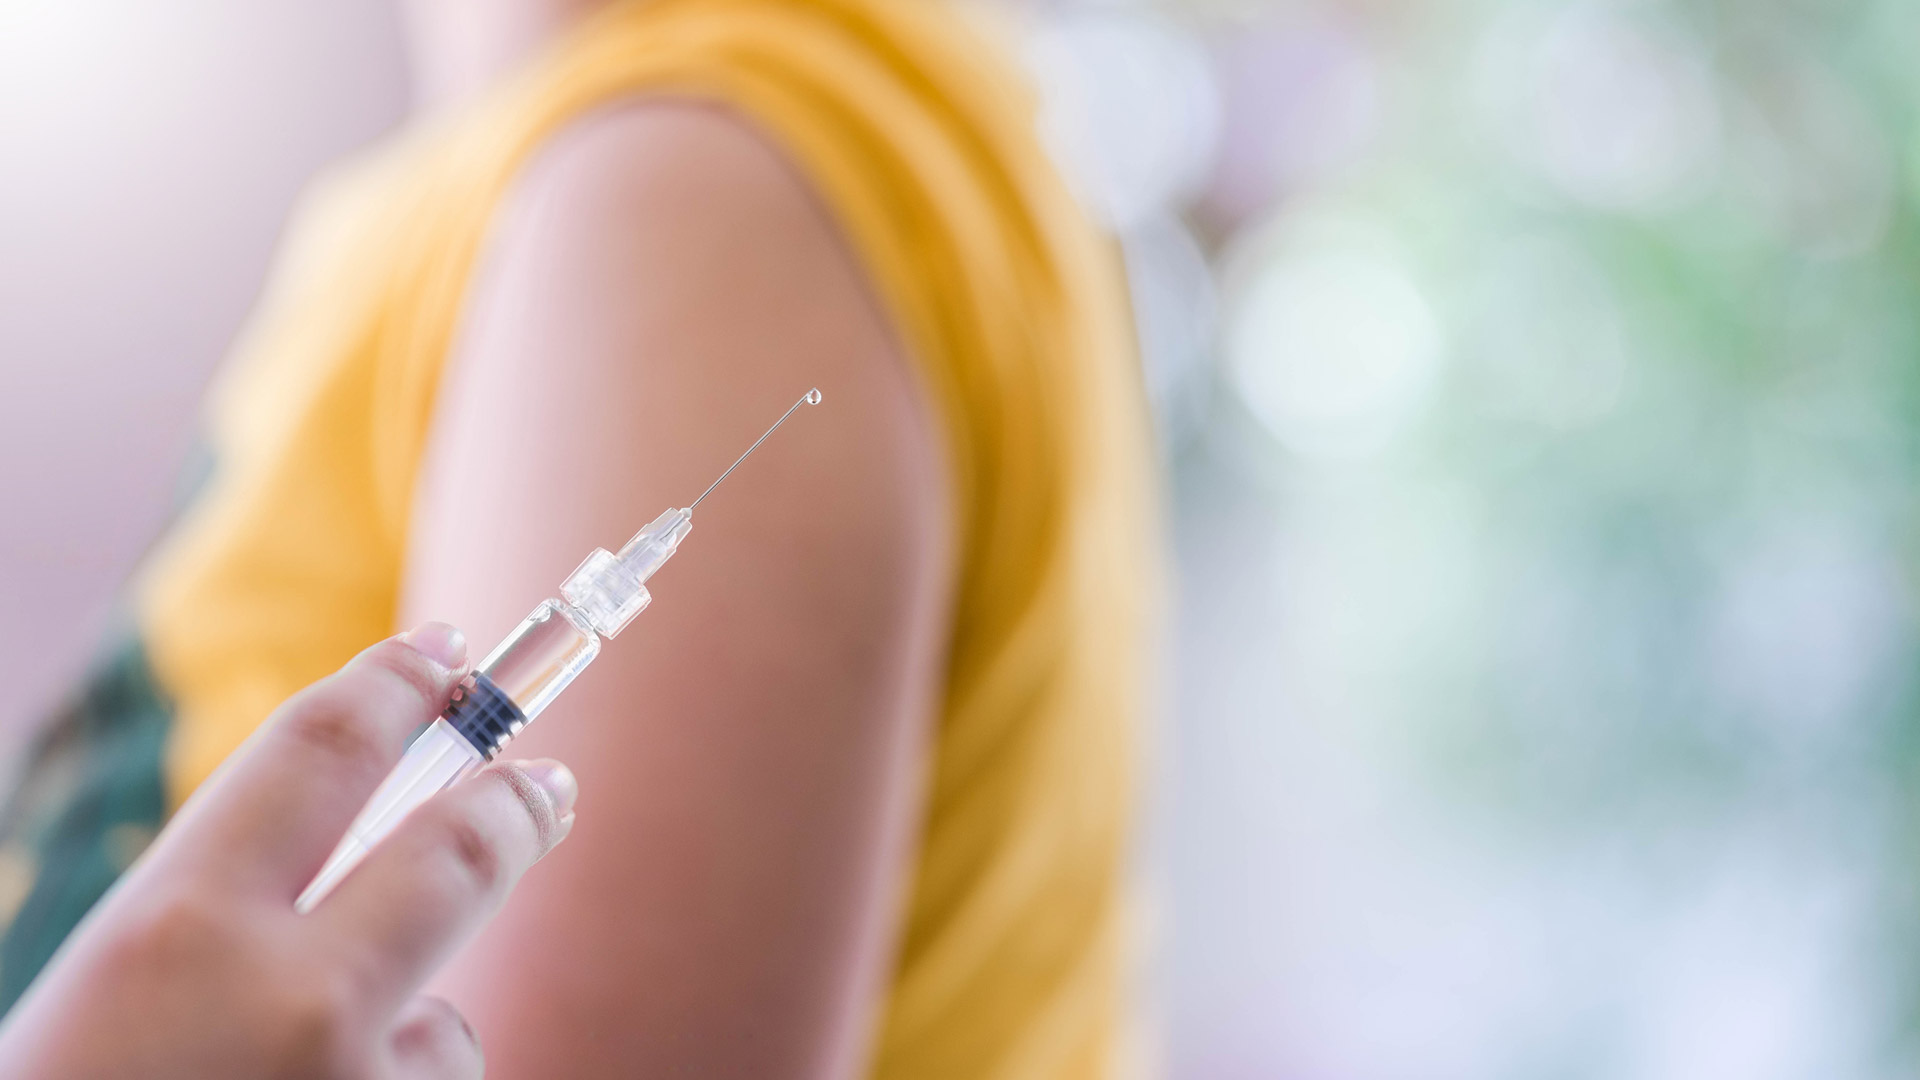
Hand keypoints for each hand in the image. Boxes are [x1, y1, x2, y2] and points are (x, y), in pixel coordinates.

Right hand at [0, 624, 577, 1077]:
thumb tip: (371, 853)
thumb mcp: (118, 997)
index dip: (393, 684)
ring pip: (444, 1027)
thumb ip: (232, 923)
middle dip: (515, 806)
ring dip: (404, 1042)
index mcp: (177, 934)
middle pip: (461, 849)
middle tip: (547, 784)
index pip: (322, 750)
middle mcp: (292, 1003)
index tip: (441, 651)